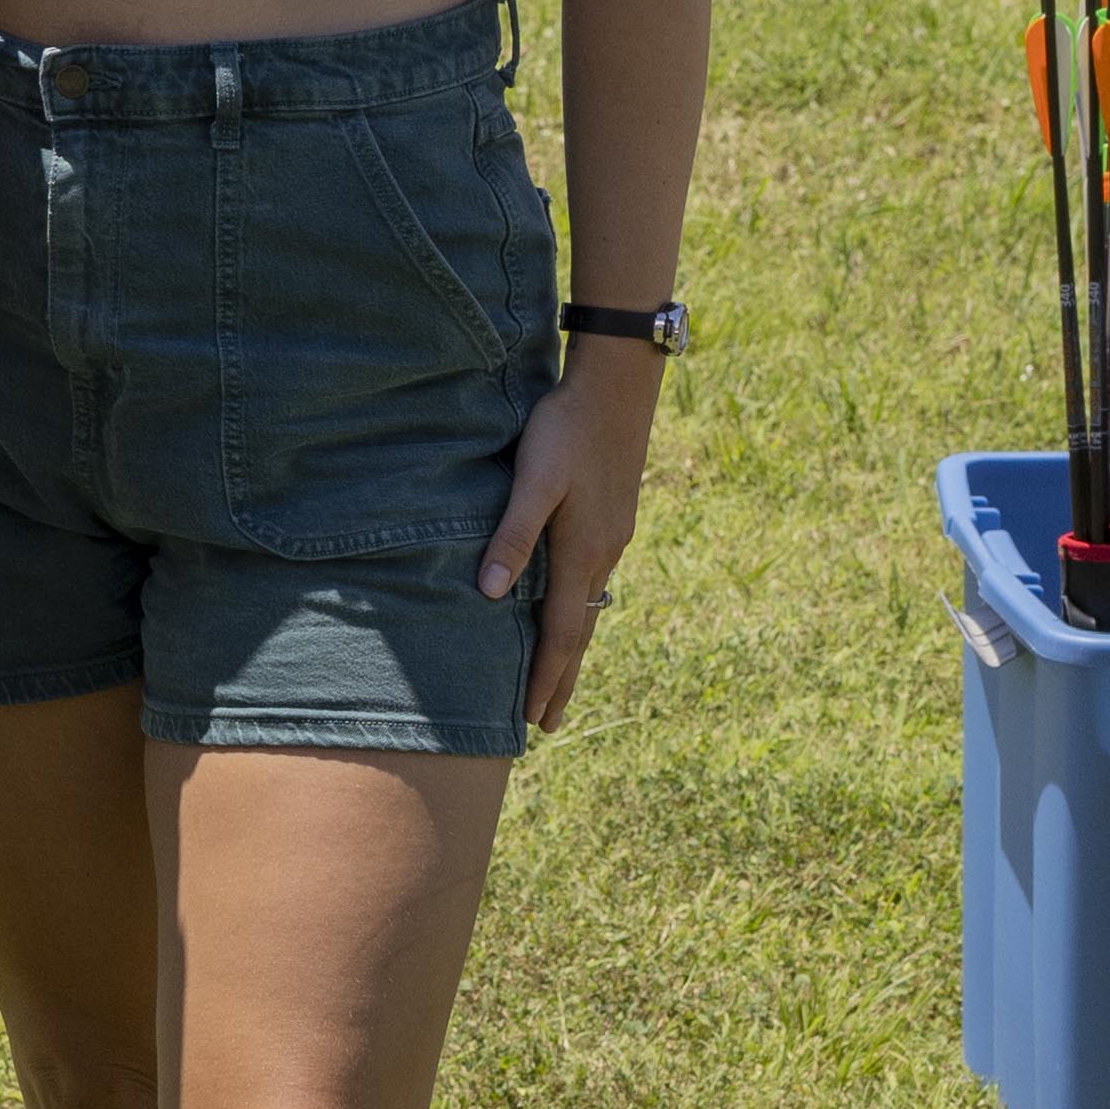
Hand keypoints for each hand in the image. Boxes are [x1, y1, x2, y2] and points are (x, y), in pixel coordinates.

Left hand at [481, 355, 654, 735]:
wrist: (619, 384)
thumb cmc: (566, 427)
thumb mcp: (534, 479)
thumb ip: (513, 535)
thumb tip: (490, 594)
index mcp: (582, 552)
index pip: (562, 633)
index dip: (546, 678)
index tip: (532, 719)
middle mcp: (604, 555)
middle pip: (582, 632)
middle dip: (563, 679)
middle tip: (549, 724)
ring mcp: (614, 538)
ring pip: (591, 608)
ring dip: (573, 648)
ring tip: (559, 680)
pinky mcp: (616, 519)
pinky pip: (596, 583)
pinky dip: (583, 613)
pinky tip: (575, 611)